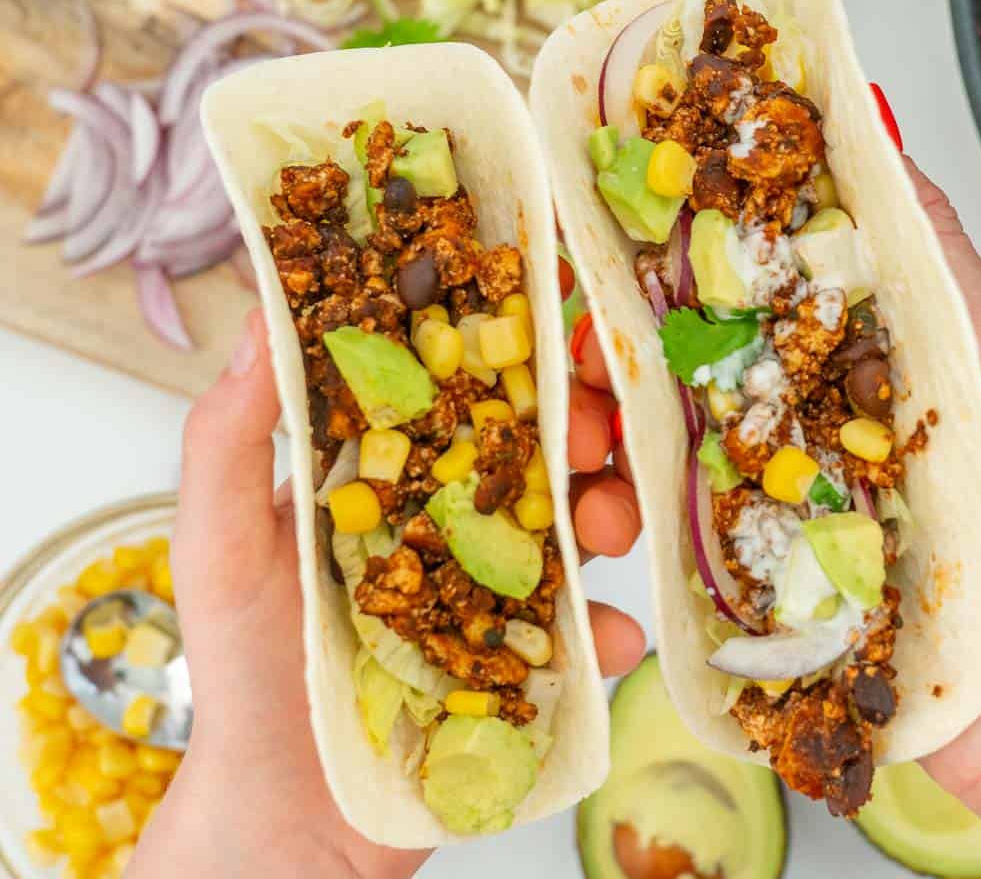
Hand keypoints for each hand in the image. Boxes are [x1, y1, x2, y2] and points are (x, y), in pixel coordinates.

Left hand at [128, 309, 644, 878]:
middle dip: (584, 417)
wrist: (287, 819)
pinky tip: (606, 636)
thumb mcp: (220, 548)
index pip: (457, 380)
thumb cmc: (245, 673)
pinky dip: (608, 625)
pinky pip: (586, 627)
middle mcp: (451, 512)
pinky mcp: (526, 653)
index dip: (508, 340)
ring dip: (613, 505)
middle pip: (538, 441)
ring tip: (609, 526)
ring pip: (579, 519)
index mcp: (389, 467)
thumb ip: (229, 441)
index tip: (553, 309)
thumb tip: (261, 323)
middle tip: (597, 426)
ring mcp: (496, 581)